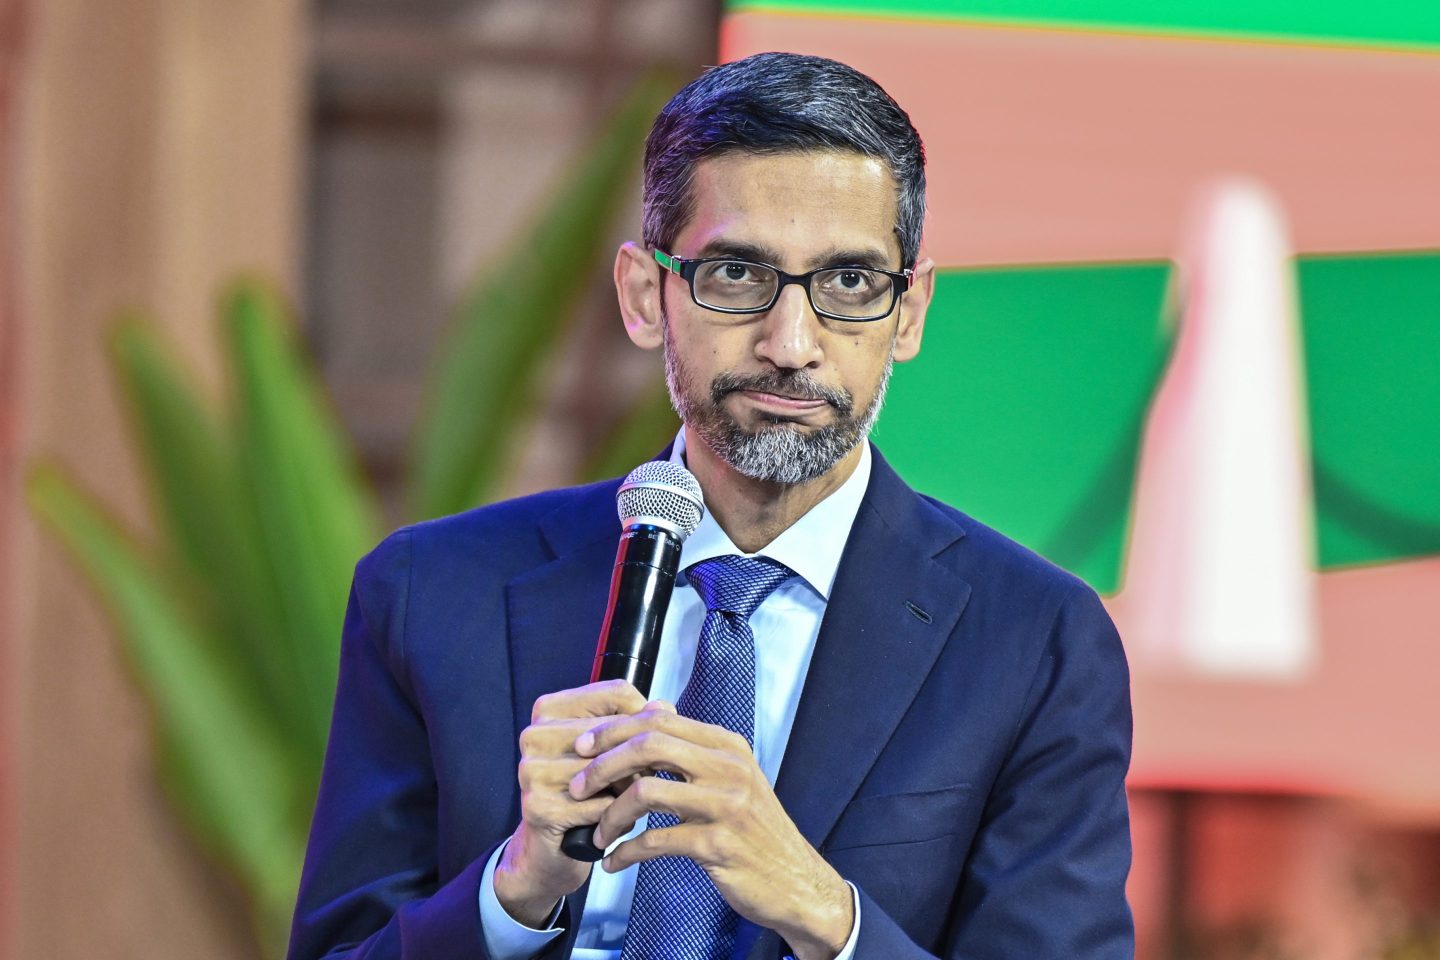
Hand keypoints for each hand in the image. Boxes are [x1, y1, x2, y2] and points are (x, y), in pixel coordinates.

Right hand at [493, 679, 651, 927]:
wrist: (551, 851)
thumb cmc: (586, 795)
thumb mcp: (610, 754)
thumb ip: (635, 726)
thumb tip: (664, 706)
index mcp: (549, 709)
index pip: (617, 693)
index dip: (647, 717)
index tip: (655, 740)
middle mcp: (534, 734)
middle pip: (616, 731)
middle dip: (640, 757)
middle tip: (650, 778)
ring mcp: (532, 770)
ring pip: (610, 770)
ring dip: (631, 790)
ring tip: (632, 804)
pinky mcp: (538, 806)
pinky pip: (601, 805)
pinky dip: (618, 818)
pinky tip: (617, 825)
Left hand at [570, 706, 854, 959]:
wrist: (795, 881)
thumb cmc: (755, 832)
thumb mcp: (732, 781)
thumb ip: (694, 753)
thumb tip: (649, 720)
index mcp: (727, 746)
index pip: (659, 720)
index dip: (613, 730)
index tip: (583, 746)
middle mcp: (729, 768)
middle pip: (649, 745)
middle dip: (603, 764)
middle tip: (578, 786)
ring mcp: (725, 805)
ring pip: (646, 791)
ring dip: (610, 814)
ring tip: (597, 832)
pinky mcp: (718, 844)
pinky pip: (656, 841)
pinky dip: (626, 852)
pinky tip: (614, 862)